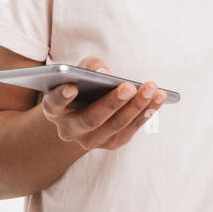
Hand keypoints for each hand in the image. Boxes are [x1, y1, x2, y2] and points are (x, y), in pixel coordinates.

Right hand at [40, 56, 166, 150]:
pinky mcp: (109, 144)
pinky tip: (157, 98)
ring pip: (114, 126)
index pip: (54, 103)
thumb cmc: (81, 83)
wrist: (83, 110)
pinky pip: (129, 131)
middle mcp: (69, 130)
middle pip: (91, 119)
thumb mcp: (80, 70)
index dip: (62, 96)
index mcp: (54, 109)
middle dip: (112, 102)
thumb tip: (103, 72)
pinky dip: (144, 114)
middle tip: (129, 86)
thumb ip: (88, 67)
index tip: (71, 87)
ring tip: (152, 89)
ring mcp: (89, 141)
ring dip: (136, 107)